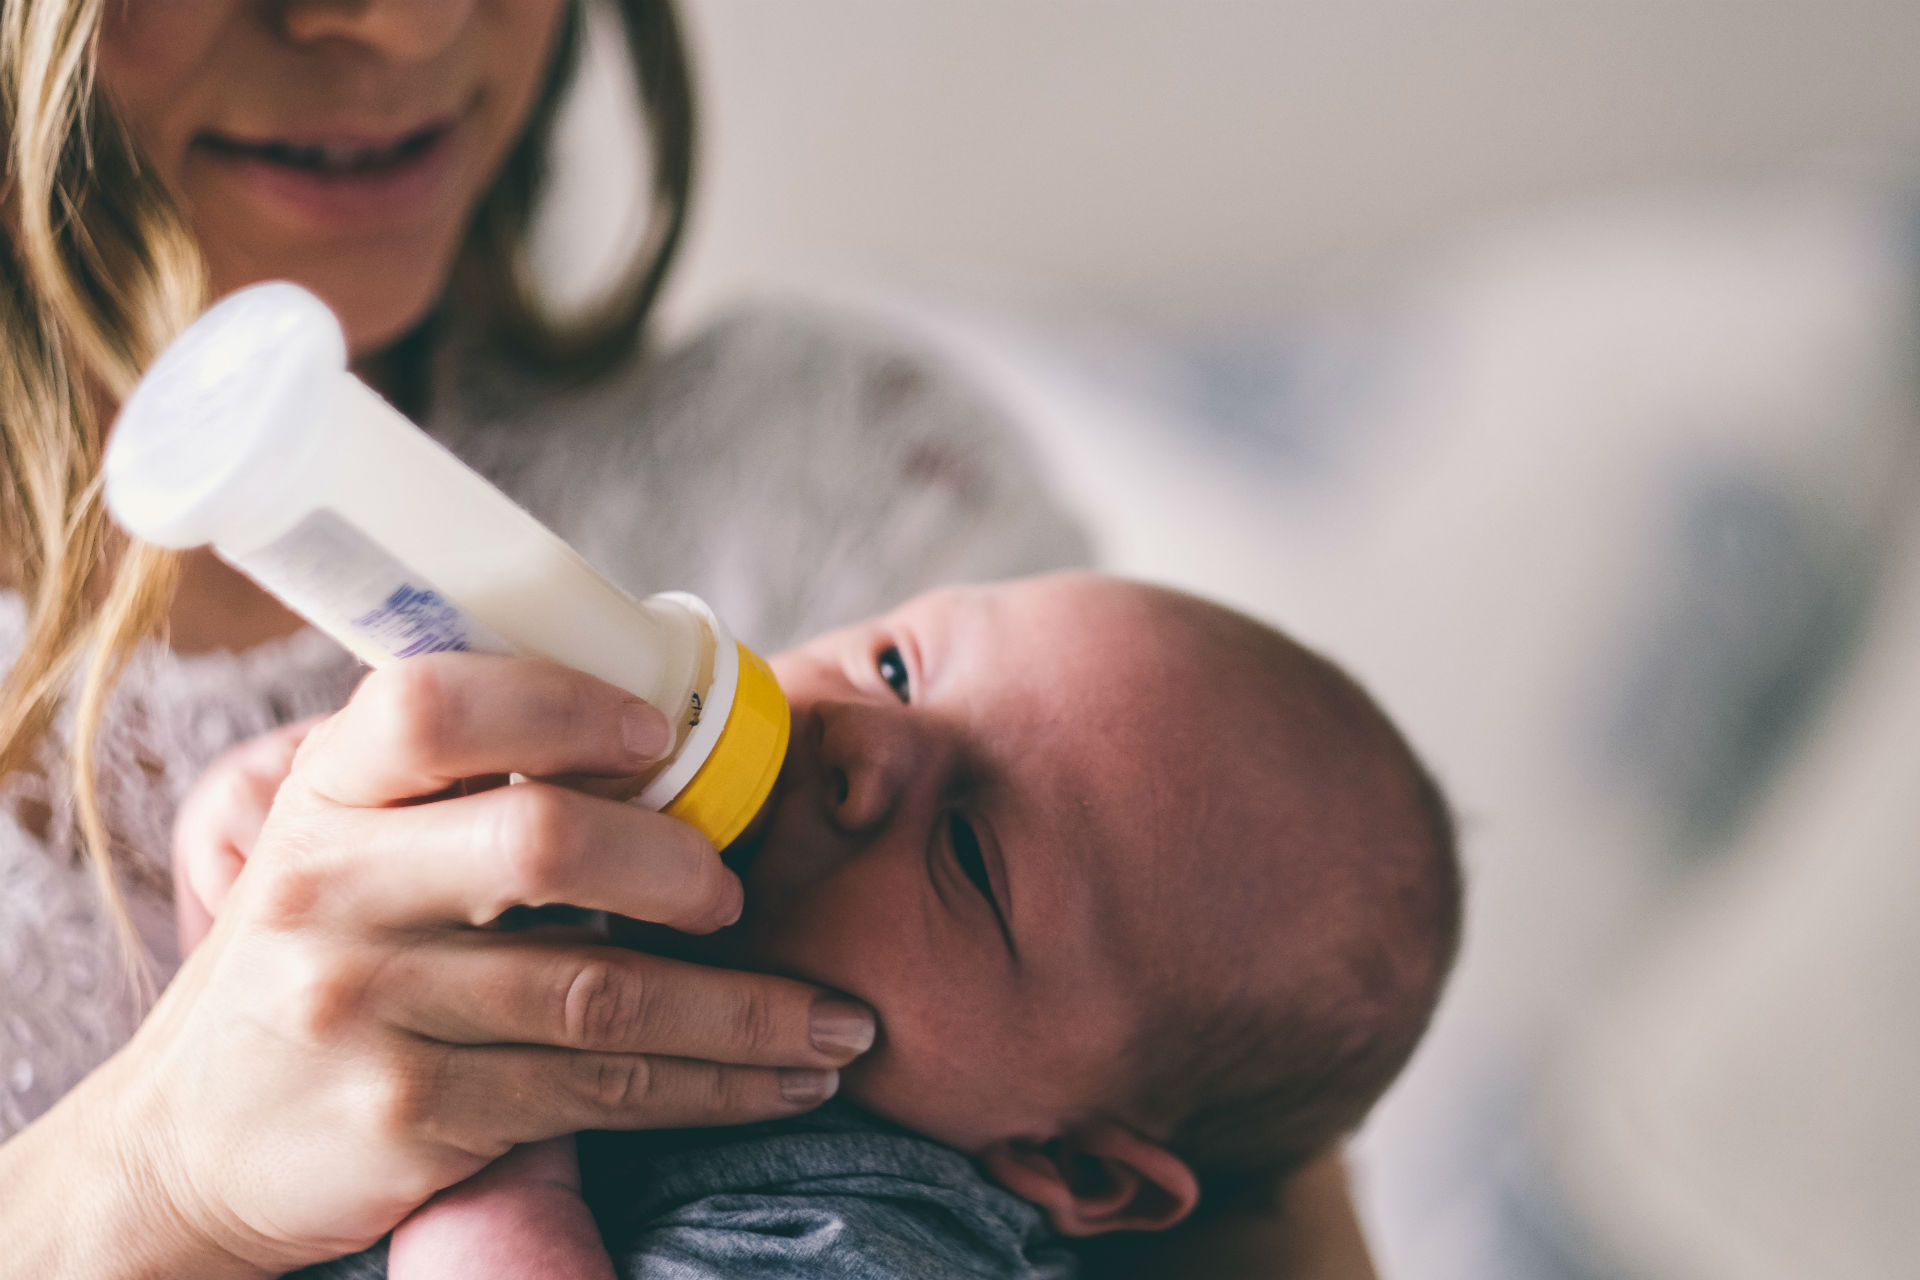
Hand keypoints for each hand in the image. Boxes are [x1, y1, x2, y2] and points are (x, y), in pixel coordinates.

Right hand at [87, 654, 872, 1275]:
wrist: (188, 1144)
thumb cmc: (312, 962)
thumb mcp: (343, 848)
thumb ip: (454, 790)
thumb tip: (651, 738)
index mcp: (327, 793)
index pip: (438, 704)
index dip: (566, 706)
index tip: (660, 737)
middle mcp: (332, 890)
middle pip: (542, 843)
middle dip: (678, 866)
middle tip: (737, 894)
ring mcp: (368, 1009)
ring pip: (602, 992)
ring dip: (750, 1011)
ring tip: (838, 1022)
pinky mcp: (414, 1115)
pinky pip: (600, 1090)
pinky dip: (714, 1086)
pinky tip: (783, 1080)